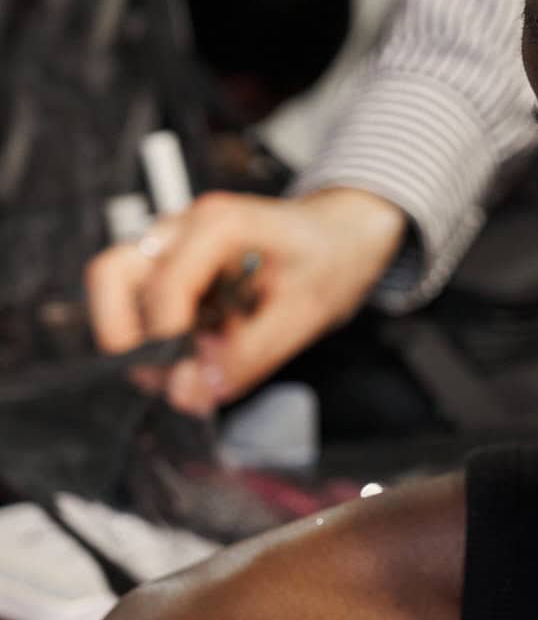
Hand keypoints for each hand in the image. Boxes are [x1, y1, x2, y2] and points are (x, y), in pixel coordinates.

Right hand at [84, 188, 407, 415]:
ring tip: (185, 368)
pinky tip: (202, 351)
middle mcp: (183, 229)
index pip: (163, 285)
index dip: (164, 339)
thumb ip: (249, 355)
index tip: (183, 378)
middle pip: (111, 274)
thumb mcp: (305, 314)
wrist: (344, 232)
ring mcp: (171, 245)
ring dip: (138, 337)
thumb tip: (190, 394)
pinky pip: (141, 302)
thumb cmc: (330, 259)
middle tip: (159, 376)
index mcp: (220, 225)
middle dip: (123, 334)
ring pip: (117, 288)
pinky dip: (157, 335)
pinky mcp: (172, 267)